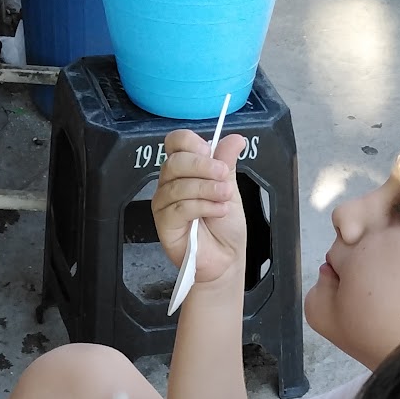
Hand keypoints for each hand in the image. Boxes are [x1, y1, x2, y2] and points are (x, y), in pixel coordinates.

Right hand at [151, 129, 246, 286]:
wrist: (226, 259)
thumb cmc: (225, 227)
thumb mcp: (230, 189)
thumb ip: (227, 164)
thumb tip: (235, 139)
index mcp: (185, 169)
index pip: (176, 142)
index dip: (191, 143)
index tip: (211, 152)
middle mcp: (170, 183)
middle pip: (175, 161)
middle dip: (203, 166)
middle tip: (223, 177)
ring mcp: (164, 203)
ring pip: (178, 185)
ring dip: (207, 189)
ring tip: (225, 198)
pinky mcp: (164, 223)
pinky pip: (179, 207)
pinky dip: (202, 206)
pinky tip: (217, 211)